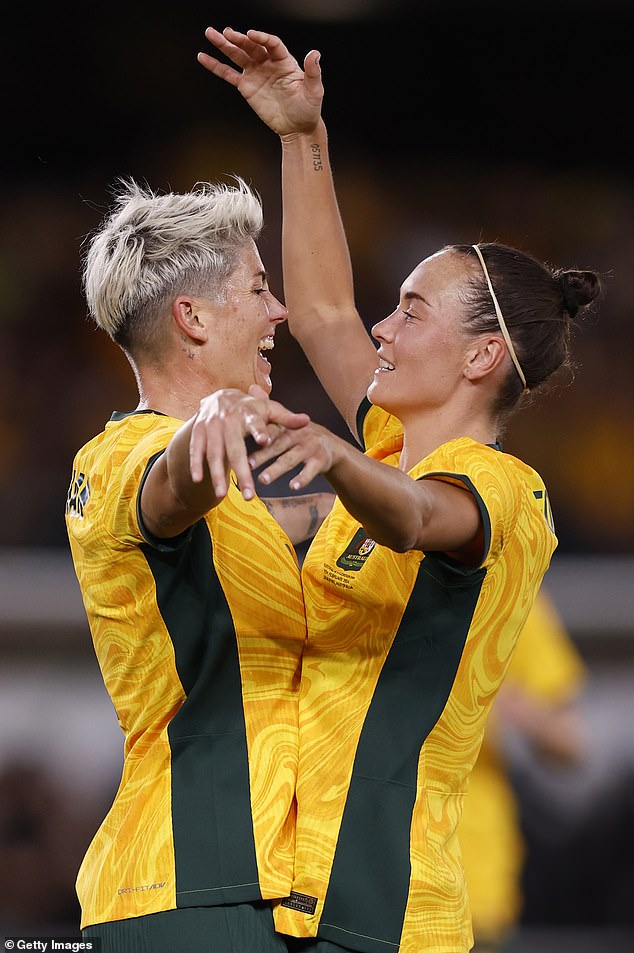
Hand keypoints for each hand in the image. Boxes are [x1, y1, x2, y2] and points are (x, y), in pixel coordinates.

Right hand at [190, 386, 308, 499]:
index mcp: (247, 413)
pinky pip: (196, 449)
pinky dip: (195, 463)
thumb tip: (307, 421)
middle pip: (234, 449)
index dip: (259, 430)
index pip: (255, 423)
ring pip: (214, 452)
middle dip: (241, 471)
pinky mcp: (198, 431)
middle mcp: (228, 419)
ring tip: (223, 494)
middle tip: (248, 494)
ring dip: (217, 474)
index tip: (265, 440)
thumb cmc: (251, 407)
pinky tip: (198, 480)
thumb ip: (286, 418)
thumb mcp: (269, 409)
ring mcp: (211, 426)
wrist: (219, 395)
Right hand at [197, 27, 322, 137]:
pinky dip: (216, 66)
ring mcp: (256, 73)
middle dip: (239, 39)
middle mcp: (268, 63)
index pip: (271, 44)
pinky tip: (203, 57)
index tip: (252, 35)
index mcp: (284, 61)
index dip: (262, 38)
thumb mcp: (314, 90)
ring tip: (211, 34)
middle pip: (251, 47)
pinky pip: (228, 74)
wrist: (297, 128)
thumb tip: (315, 53)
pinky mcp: (246, 87)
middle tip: (227, 32)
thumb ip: (313, 71)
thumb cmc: (308, 109)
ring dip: (224, 45)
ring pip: (238, 56)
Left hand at [248, 409, 337, 491]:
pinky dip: (302, 479)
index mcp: (286, 426)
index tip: (240, 442)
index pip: (270, 429)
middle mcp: (298, 434)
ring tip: (263, 480)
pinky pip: (310, 471)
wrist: (330, 446)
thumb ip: (268, 407)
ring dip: (276, 470)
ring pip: (290, 459)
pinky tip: (292, 486)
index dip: (257, 435)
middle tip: (246, 465)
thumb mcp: (285, 421)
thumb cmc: (299, 434)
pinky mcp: (320, 461)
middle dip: (262, 456)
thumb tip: (252, 387)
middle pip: (277, 446)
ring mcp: (309, 448)